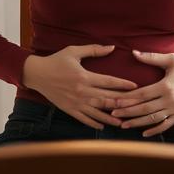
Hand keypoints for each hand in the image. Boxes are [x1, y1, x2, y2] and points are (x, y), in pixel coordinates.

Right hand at [22, 45, 137, 128]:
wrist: (37, 74)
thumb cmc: (56, 61)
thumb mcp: (74, 51)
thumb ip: (94, 50)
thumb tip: (112, 47)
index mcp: (84, 76)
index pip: (109, 82)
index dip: (123, 84)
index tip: (135, 87)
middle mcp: (82, 91)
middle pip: (107, 98)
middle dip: (122, 103)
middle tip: (136, 106)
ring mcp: (75, 102)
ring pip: (97, 112)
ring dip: (111, 117)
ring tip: (123, 121)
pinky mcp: (69, 109)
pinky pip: (84, 118)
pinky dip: (94, 123)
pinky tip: (103, 126)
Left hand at [113, 51, 173, 135]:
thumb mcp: (171, 59)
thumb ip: (152, 57)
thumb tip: (134, 53)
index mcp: (166, 86)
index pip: (142, 94)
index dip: (127, 99)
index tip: (114, 102)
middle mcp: (170, 99)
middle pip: (144, 108)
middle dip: (127, 112)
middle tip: (113, 114)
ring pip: (153, 118)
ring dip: (137, 122)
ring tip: (123, 125)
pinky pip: (166, 124)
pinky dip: (155, 130)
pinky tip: (144, 133)